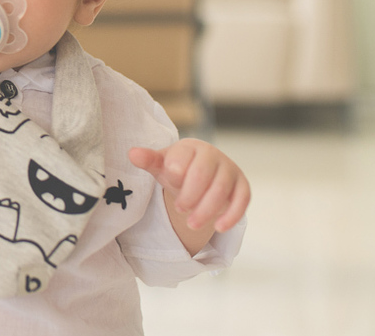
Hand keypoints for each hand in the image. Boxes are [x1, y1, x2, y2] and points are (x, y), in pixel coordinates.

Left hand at [129, 139, 248, 235]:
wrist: (200, 176)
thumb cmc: (178, 169)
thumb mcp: (161, 165)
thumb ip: (149, 160)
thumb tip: (132, 154)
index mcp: (191, 147)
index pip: (184, 157)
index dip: (176, 174)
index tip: (170, 183)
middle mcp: (213, 155)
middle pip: (204, 174)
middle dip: (190, 195)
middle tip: (180, 209)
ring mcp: (230, 169)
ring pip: (222, 189)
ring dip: (207, 209)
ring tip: (192, 224)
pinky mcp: (242, 186)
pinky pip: (242, 200)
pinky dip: (232, 215)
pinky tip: (219, 228)